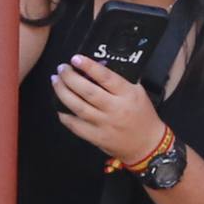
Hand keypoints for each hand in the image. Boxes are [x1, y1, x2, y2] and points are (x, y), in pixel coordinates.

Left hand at [50, 54, 167, 166]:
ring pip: (78, 107)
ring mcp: (104, 124)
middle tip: (61, 68)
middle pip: (87, 91)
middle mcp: (115, 109)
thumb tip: (97, 67)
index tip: (76, 58)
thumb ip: (120, 80)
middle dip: (70, 77)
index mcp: (127, 94)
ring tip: (55, 81)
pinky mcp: (97, 138)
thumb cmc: (143, 116)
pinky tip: (58, 106)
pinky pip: (76, 126)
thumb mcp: (138, 92)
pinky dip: (65, 116)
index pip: (106, 77)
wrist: (147, 145)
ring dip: (63, 92)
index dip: (89, 66)